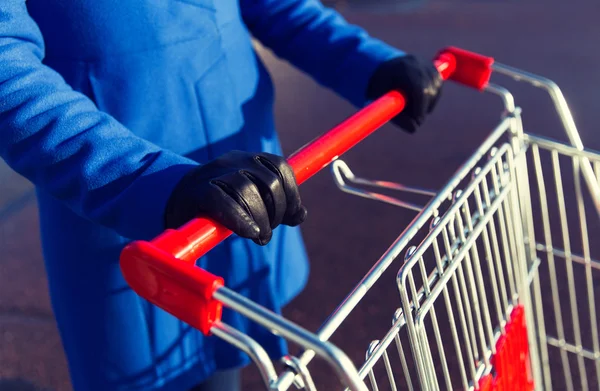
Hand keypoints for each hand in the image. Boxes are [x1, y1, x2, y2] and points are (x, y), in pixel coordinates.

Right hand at [164, 151, 306, 245]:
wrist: (172, 201)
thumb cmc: (217, 205)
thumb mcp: (249, 203)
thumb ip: (274, 206)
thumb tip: (300, 215)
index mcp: (248, 160)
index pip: (280, 167)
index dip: (292, 193)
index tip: (293, 215)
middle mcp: (232, 161)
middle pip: (269, 181)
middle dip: (277, 211)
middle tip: (268, 231)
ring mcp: (213, 173)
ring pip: (247, 190)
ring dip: (260, 219)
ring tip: (259, 236)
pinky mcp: (196, 191)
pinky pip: (222, 200)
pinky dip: (240, 219)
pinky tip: (249, 232)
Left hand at [366, 54, 442, 132]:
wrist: (383, 67)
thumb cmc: (380, 86)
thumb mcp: (382, 101)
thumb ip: (396, 116)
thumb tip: (414, 128)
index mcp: (403, 68)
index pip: (420, 90)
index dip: (420, 108)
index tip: (417, 121)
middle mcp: (418, 63)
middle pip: (430, 91)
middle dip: (423, 108)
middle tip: (412, 118)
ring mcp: (428, 65)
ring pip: (436, 91)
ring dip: (426, 104)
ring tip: (410, 106)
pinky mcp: (434, 69)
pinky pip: (437, 88)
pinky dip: (430, 99)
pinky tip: (417, 100)